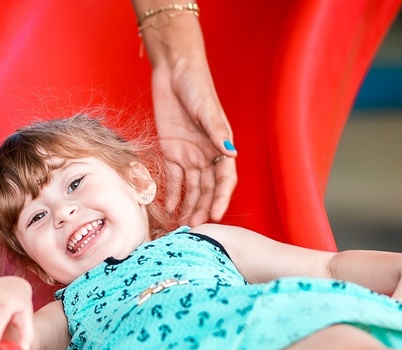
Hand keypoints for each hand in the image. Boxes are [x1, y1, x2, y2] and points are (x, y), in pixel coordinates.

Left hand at [137, 6, 236, 225]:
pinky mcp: (171, 152)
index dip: (221, 197)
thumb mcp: (207, 108)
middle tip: (196, 227)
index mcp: (220, 145)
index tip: (216, 214)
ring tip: (183, 225)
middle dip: (203, 208)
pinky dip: (173, 195)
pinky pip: (174, 179)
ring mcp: (189, 155)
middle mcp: (207, 154)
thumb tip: (231, 152)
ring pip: (192, 189)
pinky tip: (170, 209)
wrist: (173, 71)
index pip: (224, 179)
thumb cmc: (196, 86)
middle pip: (207, 189)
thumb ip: (216, 131)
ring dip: (189, 206)